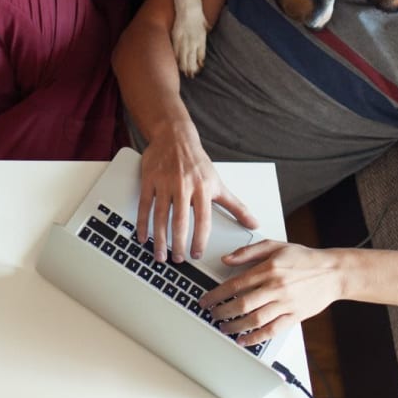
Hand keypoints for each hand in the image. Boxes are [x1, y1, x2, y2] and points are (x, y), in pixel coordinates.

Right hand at [138, 120, 256, 262]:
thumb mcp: (219, 184)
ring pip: (161, 216)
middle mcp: (184, 186)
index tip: (197, 255)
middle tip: (177, 260)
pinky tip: (143, 237)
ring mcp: (165, 183)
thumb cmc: (198, 163)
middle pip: (180, 221)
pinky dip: (142, 223)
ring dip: (159, 239)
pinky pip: (145, 206)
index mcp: (203, 189)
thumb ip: (236, 206)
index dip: (199, 240)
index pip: (203, 220)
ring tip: (160, 255)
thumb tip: (254, 223)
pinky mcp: (149, 180)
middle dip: (178, 244)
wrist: (175, 136)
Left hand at [199, 241, 344, 345]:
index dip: (216, 294)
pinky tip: (244, 340)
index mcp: (268, 269)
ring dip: (235, 327)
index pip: (235, 284)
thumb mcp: (275, 246)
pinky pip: (272, 330)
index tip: (206, 300)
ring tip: (224, 328)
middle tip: (212, 315)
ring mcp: (285, 303)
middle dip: (222, 312)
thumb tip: (226, 259)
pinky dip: (256, 338)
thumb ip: (248, 252)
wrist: (332, 272)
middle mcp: (275, 287)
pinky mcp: (295, 316)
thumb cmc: (304, 259)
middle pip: (242, 304)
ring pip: (255, 319)